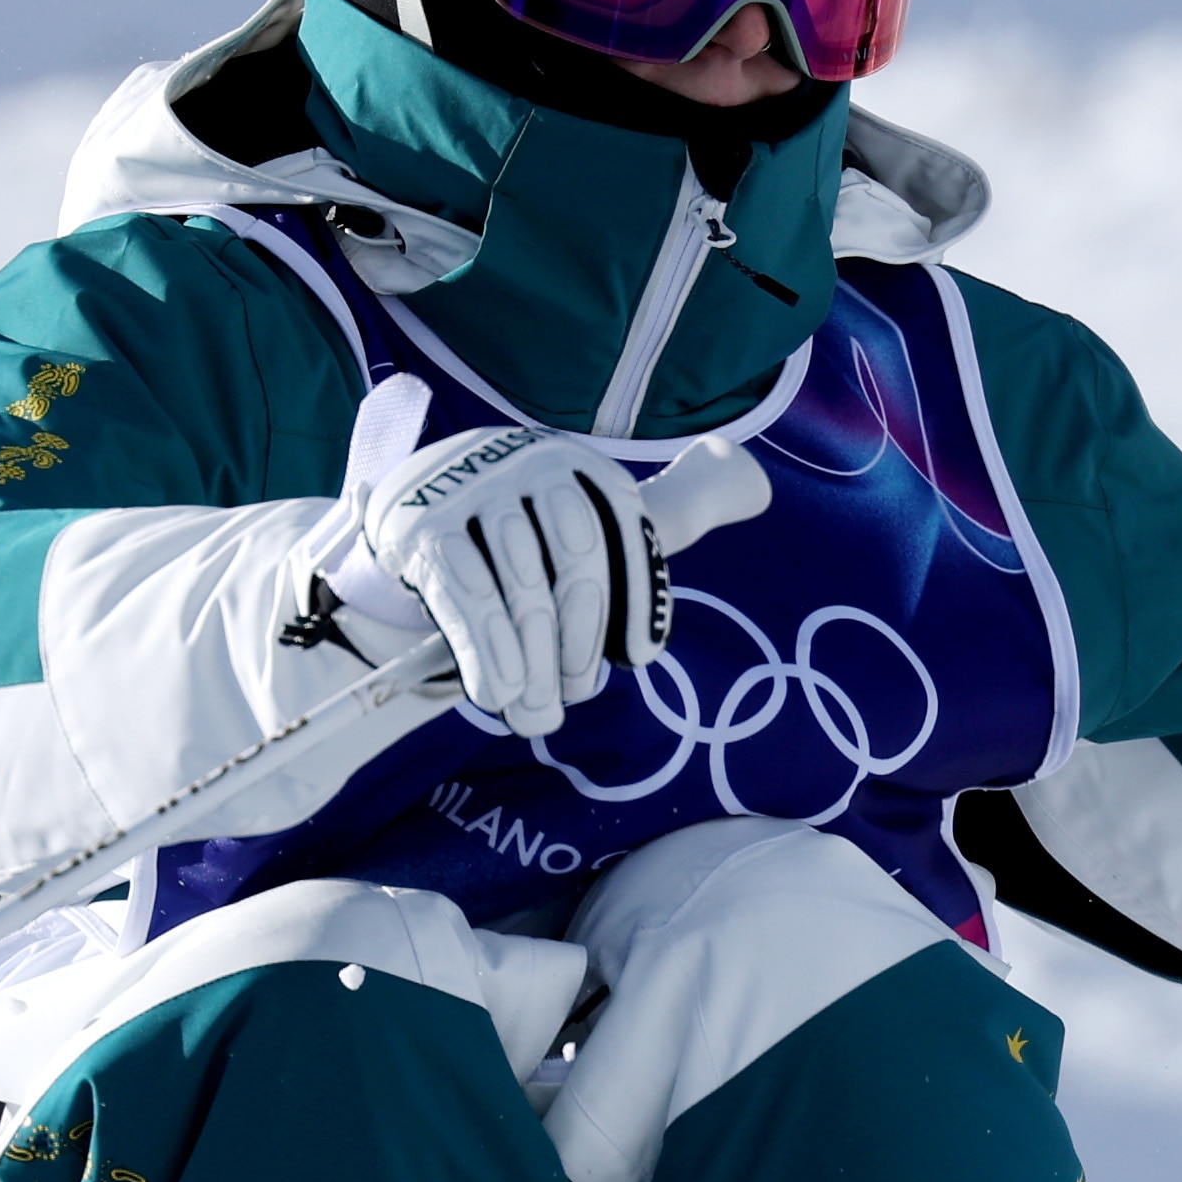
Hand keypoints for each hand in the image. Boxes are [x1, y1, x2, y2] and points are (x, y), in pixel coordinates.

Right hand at [331, 374, 674, 737]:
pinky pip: (463, 595)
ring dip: (533, 663)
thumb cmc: (534, 518)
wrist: (423, 494)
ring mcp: (473, 494)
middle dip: (580, 643)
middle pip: (574, 563)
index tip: (639, 659)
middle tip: (575, 697)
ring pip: (519, 587)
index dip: (640, 600)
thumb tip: (758, 488)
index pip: (627, 533)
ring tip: (536, 714)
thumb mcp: (605, 509)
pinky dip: (484, 653)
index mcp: (586, 468)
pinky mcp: (423, 527)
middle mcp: (532, 467)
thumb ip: (684, 504)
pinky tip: (497, 694)